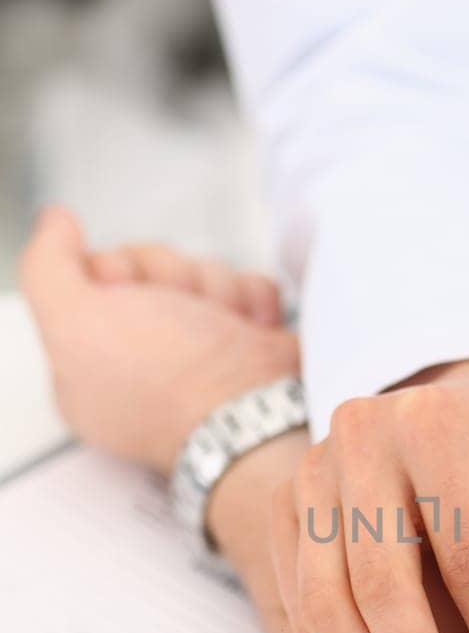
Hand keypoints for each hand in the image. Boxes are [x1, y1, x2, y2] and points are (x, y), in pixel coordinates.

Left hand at [19, 206, 299, 471]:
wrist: (260, 411)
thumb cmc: (170, 381)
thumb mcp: (74, 322)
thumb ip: (46, 265)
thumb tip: (57, 221)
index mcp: (91, 366)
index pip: (93, 274)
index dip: (114, 273)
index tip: (126, 304)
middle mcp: (142, 361)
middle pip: (148, 266)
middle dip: (170, 278)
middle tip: (180, 318)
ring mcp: (198, 353)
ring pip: (198, 272)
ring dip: (216, 289)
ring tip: (223, 329)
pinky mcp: (246, 344)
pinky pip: (245, 287)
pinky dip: (252, 300)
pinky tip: (249, 329)